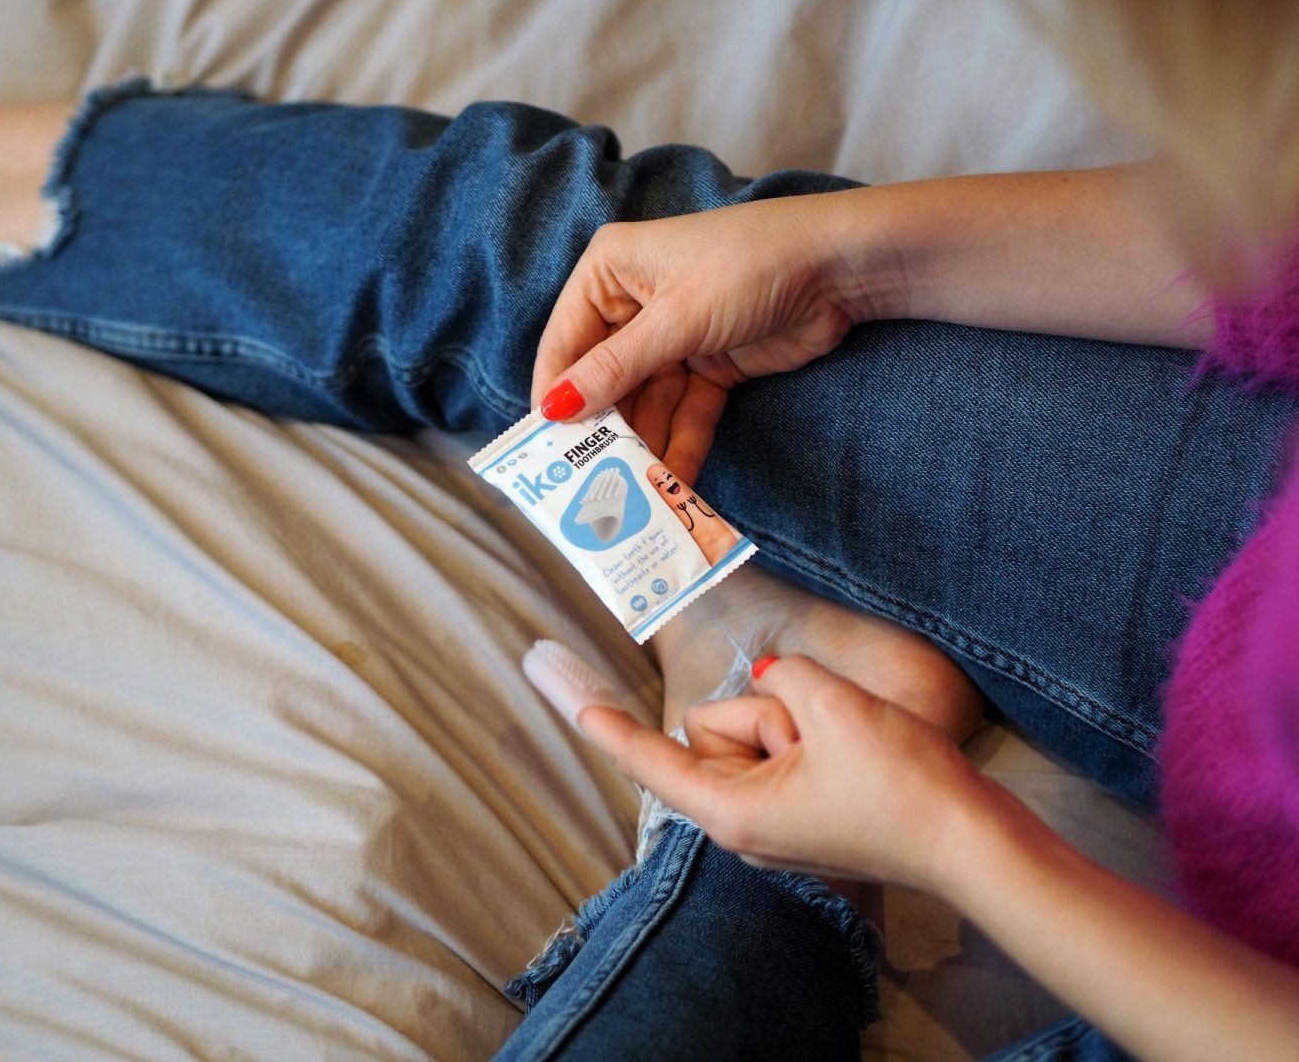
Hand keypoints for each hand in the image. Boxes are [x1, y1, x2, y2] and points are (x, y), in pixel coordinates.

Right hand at [530, 195, 876, 483]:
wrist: (840, 267)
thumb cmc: (748, 266)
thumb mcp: (674, 320)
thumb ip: (615, 369)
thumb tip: (555, 408)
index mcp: (610, 272)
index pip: (564, 342)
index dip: (555, 395)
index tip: (544, 450)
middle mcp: (634, 304)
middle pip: (604, 379)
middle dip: (603, 430)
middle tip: (588, 484)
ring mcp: (673, 337)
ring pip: (645, 403)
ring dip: (643, 447)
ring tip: (632, 496)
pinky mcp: (710, 365)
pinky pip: (684, 412)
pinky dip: (681, 444)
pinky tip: (674, 483)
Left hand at [576, 654, 993, 891]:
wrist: (972, 844)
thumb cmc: (903, 786)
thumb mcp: (831, 708)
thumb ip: (782, 677)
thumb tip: (770, 678)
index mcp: (733, 811)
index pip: (650, 758)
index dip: (601, 722)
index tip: (548, 685)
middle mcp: (742, 823)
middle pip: (712, 731)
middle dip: (761, 713)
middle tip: (821, 736)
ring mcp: (774, 821)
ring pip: (752, 734)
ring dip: (795, 723)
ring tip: (847, 748)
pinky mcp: (803, 812)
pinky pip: (783, 751)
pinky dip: (809, 734)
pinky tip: (854, 751)